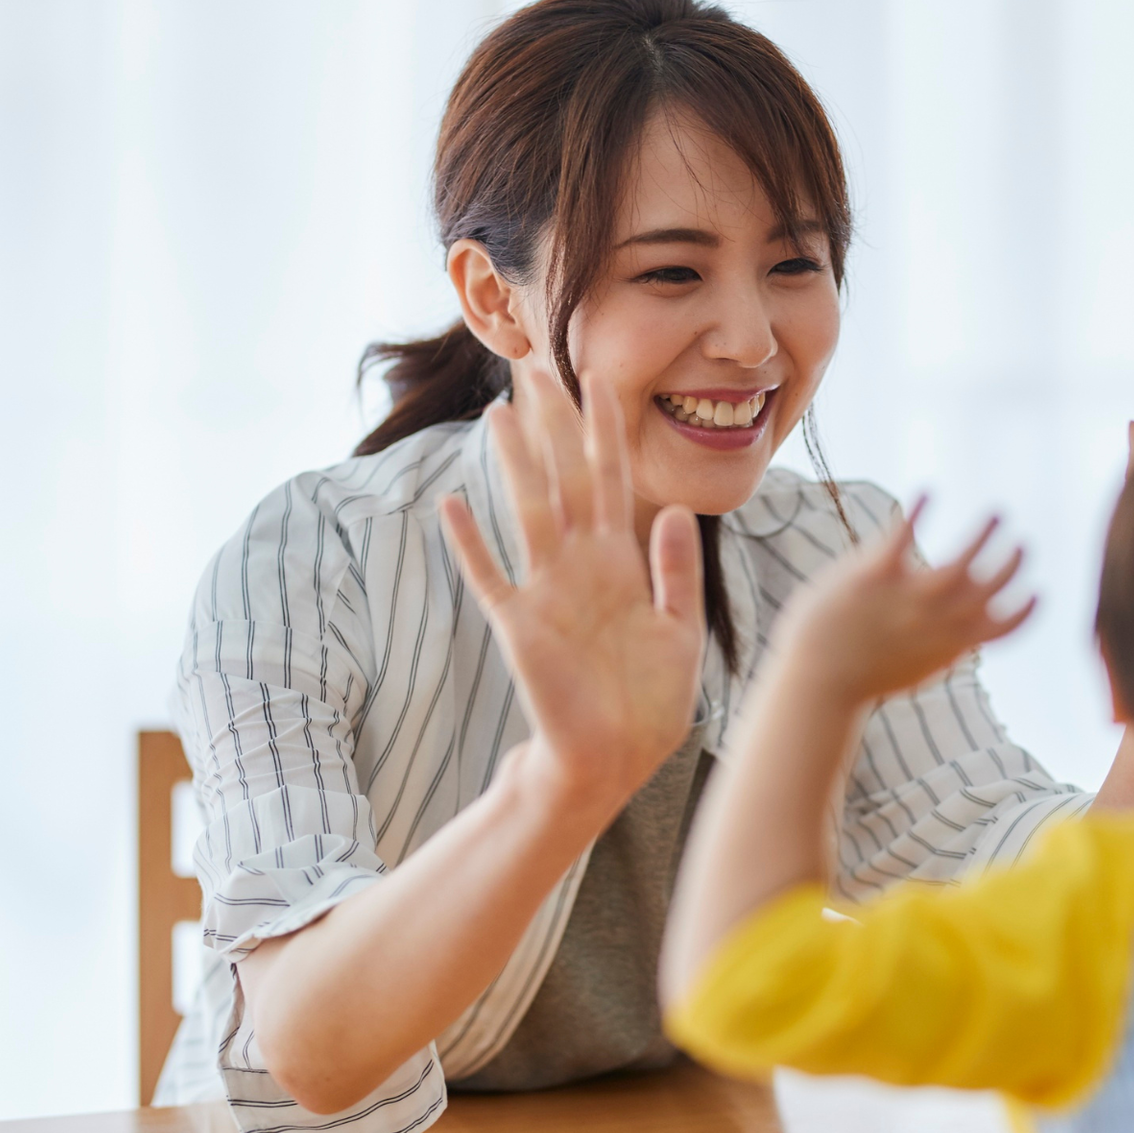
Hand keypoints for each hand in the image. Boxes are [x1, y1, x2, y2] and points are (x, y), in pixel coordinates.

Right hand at [439, 362, 705, 824]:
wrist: (615, 764)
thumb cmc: (647, 705)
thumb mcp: (680, 633)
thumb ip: (676, 573)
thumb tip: (671, 509)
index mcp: (622, 565)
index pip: (613, 482)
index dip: (607, 432)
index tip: (600, 379)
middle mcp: (581, 568)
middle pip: (566, 480)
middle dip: (553, 427)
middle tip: (535, 369)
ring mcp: (547, 593)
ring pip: (529, 512)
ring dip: (517, 465)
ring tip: (500, 414)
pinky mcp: (521, 628)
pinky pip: (491, 577)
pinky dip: (472, 543)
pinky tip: (453, 504)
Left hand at [773, 499, 1035, 706]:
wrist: (817, 683)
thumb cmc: (859, 678)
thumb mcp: (912, 670)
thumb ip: (941, 652)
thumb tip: (960, 644)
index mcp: (948, 646)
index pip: (1002, 629)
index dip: (1025, 610)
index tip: (1037, 592)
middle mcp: (937, 621)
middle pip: (990, 588)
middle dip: (1012, 563)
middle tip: (1021, 542)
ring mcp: (909, 598)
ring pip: (962, 560)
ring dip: (984, 535)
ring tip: (996, 513)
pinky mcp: (875, 575)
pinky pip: (903, 536)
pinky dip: (919, 511)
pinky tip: (926, 491)